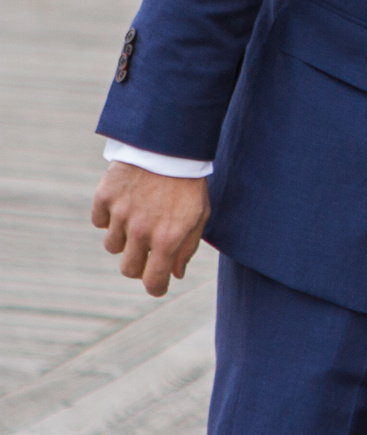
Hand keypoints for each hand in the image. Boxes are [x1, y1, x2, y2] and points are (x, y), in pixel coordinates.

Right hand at [92, 164, 209, 297]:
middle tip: (147, 254)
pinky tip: (124, 205)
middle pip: (128, 269)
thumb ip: (187, 247)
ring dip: (124, 240)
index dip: (156, 288)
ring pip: (112, 246)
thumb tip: (176, 274)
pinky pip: (99, 221)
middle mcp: (141, 231)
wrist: (170, 146)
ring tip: (138, 220)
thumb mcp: (199, 215)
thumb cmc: (189, 183)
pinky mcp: (105, 198)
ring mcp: (120, 215)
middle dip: (139, 266)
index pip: (153, 280)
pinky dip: (108, 218)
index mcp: (167, 238)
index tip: (158, 286)